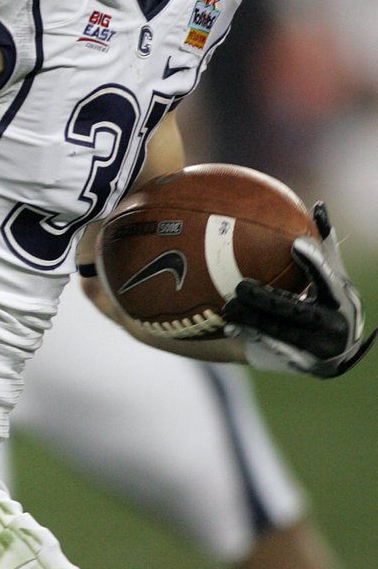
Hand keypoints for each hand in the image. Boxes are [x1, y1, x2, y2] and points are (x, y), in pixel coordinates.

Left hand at [222, 202, 375, 378]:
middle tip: (241, 285)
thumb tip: (318, 205)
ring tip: (227, 306)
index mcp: (341, 298)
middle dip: (268, 300)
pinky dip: (251, 336)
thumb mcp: (332, 274)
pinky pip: (273, 349)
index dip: (313, 261)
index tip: (295, 245)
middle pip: (297, 311)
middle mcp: (334, 325)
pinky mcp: (303, 363)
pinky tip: (229, 326)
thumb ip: (324, 243)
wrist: (337, 347)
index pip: (326, 277)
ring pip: (281, 333)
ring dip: (252, 320)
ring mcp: (319, 348)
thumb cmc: (327, 299)